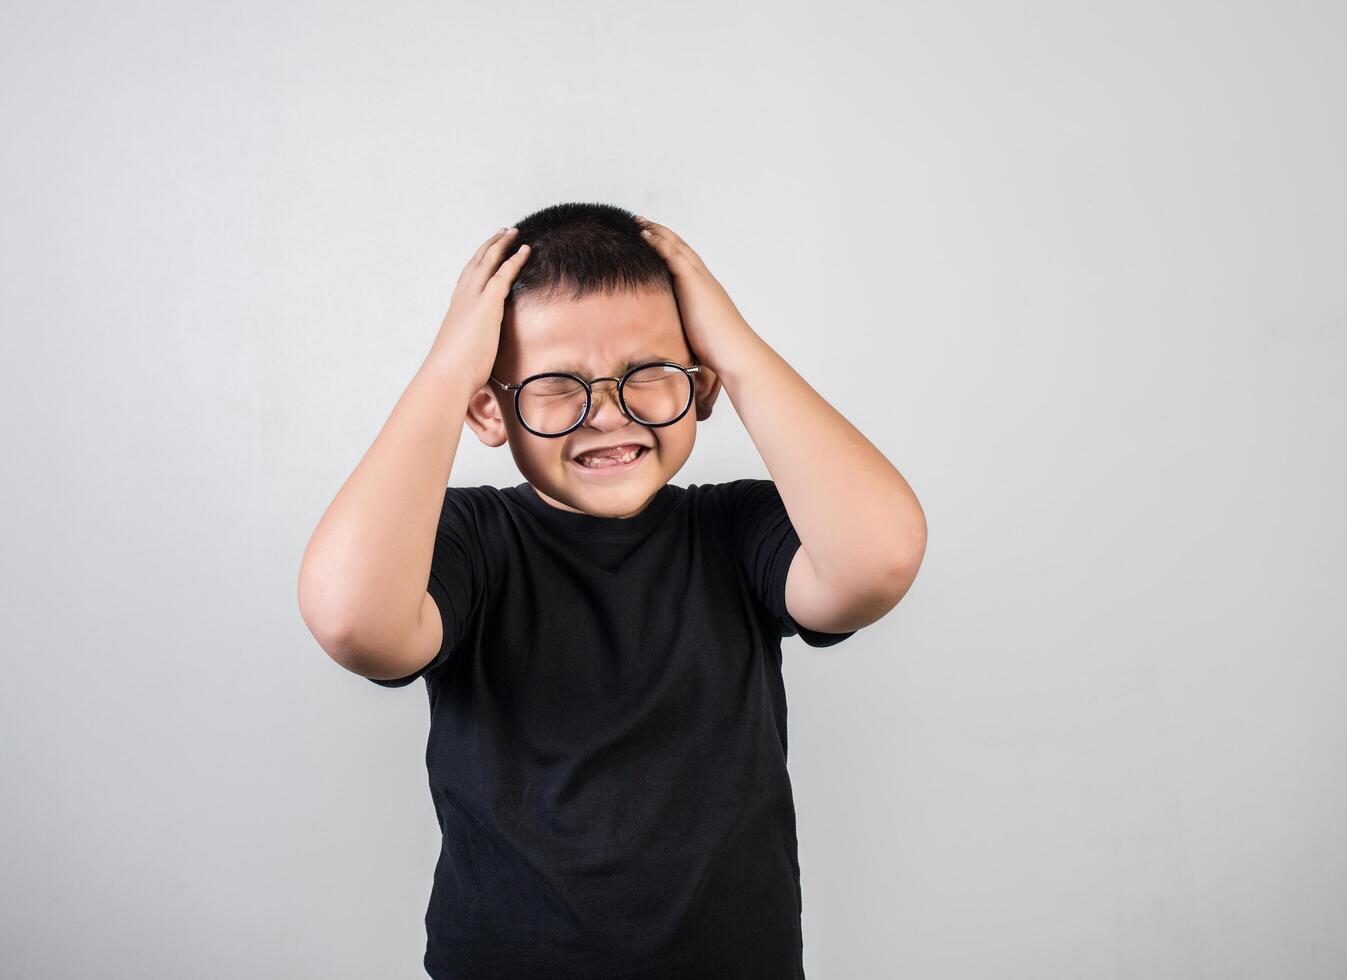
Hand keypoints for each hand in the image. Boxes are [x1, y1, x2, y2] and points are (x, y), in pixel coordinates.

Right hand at [428, 227, 530, 386]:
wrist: (447, 375)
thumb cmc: (454, 373)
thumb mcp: (464, 356)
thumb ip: (472, 350)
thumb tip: (476, 362)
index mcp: (457, 309)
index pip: (468, 279)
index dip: (478, 264)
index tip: (487, 254)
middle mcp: (463, 298)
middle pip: (476, 263)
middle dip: (490, 246)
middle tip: (502, 233)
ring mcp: (474, 298)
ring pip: (488, 262)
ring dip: (501, 245)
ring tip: (513, 233)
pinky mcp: (488, 303)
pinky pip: (504, 273)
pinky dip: (515, 259)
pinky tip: (526, 250)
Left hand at [634, 216, 755, 376]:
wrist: (734, 352)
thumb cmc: (718, 351)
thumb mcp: (697, 335)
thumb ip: (685, 330)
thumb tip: (674, 344)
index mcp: (704, 291)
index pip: (684, 264)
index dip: (669, 250)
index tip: (653, 240)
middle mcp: (703, 280)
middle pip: (680, 249)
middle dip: (661, 235)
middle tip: (642, 222)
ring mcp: (699, 279)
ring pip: (676, 247)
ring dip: (657, 233)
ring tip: (639, 222)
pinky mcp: (693, 282)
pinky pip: (673, 256)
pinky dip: (659, 243)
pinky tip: (645, 236)